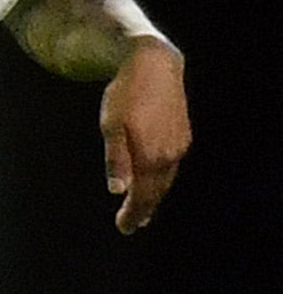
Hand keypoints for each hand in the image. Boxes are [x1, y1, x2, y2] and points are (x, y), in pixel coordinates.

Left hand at [100, 36, 188, 233]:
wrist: (154, 65)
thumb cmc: (125, 95)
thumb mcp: (111, 127)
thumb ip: (115, 160)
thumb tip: (116, 190)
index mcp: (151, 156)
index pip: (143, 195)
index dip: (134, 213)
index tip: (124, 228)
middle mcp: (169, 155)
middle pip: (157, 191)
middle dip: (143, 209)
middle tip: (131, 225)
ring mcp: (179, 145)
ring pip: (166, 178)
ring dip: (154, 195)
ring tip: (143, 209)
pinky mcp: (182, 134)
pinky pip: (171, 165)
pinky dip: (161, 177)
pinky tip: (154, 179)